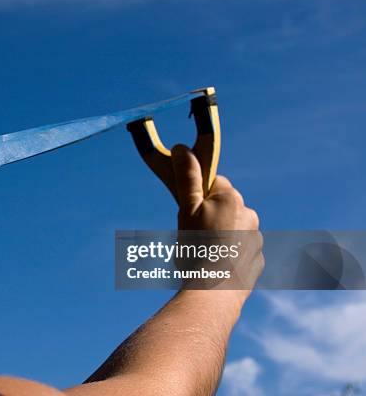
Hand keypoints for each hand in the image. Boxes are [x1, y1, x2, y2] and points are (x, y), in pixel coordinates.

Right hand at [170, 144, 263, 291]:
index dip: (198, 195)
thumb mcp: (186, 209)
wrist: (213, 292)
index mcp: (232, 198)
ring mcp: (257, 239)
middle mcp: (250, 214)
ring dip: (220, 235)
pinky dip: (229, 255)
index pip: (214, 183)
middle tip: (192, 235)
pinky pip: (241, 251)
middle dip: (209, 216)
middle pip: (224, 206)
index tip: (188, 212)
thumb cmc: (196, 248)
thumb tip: (182, 147)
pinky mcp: (258, 261)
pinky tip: (215, 266)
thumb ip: (187, 177)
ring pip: (233, 229)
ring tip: (202, 254)